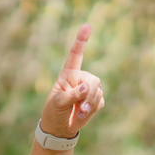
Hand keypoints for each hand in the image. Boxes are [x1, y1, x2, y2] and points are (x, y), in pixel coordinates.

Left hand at [38, 25, 104, 140]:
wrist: (59, 128)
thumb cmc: (54, 112)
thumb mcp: (58, 103)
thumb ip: (72, 94)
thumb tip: (87, 88)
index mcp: (68, 74)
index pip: (76, 54)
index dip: (81, 40)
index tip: (87, 26)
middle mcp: (80, 79)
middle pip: (93, 80)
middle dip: (89, 95)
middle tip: (80, 108)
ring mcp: (89, 89)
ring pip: (98, 92)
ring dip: (89, 105)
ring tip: (78, 113)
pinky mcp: (95, 100)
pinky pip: (100, 101)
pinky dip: (92, 110)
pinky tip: (82, 114)